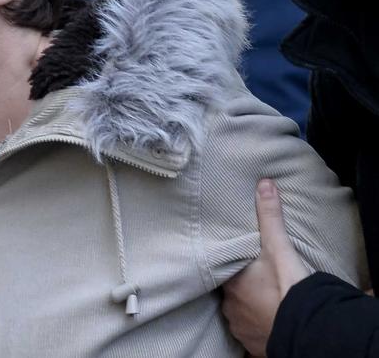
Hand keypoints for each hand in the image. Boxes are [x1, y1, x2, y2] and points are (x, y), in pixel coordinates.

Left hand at [222, 179, 310, 355]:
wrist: (306, 330)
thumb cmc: (288, 288)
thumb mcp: (278, 247)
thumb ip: (269, 216)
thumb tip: (263, 184)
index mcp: (230, 282)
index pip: (219, 268)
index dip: (224, 263)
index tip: (228, 258)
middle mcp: (229, 306)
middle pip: (228, 291)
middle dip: (237, 285)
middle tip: (250, 279)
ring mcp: (239, 326)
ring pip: (236, 312)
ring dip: (245, 306)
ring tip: (259, 299)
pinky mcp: (252, 344)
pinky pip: (247, 332)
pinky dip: (254, 324)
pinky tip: (263, 318)